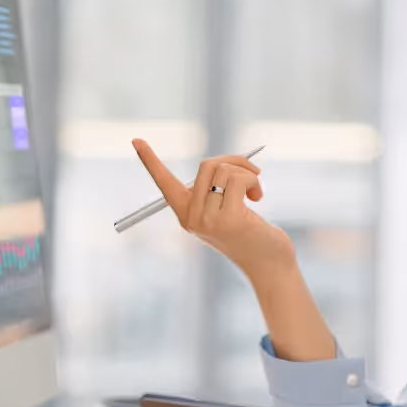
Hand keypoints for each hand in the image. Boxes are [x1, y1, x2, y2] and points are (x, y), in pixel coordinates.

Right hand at [133, 139, 295, 277]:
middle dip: (233, 162)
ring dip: (247, 172)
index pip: (164, 184)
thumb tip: (221, 162)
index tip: (136, 140)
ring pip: (224, 170)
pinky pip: (238, 179)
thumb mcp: (227, 212)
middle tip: (251, 173)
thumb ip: (216, 191)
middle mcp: (192, 219)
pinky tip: (258, 196)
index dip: (151, 161)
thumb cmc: (252, 236)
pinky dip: (253, 180)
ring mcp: (208, 220)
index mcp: (187, 216)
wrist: (270, 267)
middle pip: (206, 165)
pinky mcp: (229, 219)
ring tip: (256, 191)